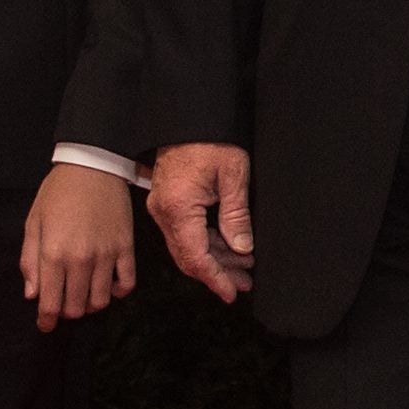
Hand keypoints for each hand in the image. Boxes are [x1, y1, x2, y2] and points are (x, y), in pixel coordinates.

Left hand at [18, 163, 138, 331]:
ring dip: (89, 304)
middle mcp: (81, 260)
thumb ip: (30, 260)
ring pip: (101, 301)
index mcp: (54, 254)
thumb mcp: (34, 222)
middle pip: (76, 307)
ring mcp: (107, 256)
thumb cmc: (58, 193)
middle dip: (66, 311)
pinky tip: (108, 285)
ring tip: (83, 294)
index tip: (45, 325)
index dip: (46, 320)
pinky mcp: (126, 248)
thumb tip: (33, 294)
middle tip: (62, 303)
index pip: (51, 303)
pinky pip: (127, 284)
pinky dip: (117, 292)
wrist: (93, 165)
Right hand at [147, 142, 255, 303]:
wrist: (188, 114)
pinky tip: (229, 247)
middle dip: (218, 273)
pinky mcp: (168, 202)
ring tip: (243, 267)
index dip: (215, 279)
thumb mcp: (233, 175)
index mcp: (178, 208)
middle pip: (189, 257)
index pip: (196, 257)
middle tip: (245, 283)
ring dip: (215, 259)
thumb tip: (242, 248)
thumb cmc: (210, 138)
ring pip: (187, 247)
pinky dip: (207, 243)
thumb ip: (236, 215)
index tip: (232, 293)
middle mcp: (164, 212)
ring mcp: (163, 207)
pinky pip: (185, 232)